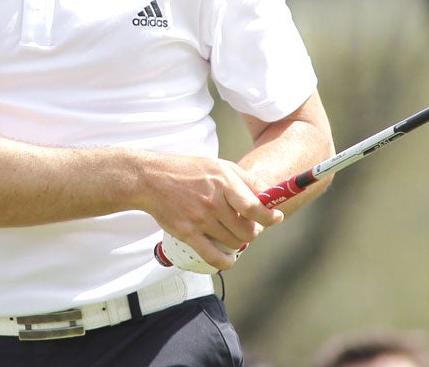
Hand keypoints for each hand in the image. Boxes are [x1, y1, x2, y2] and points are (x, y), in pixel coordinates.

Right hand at [135, 152, 282, 271]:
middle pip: (247, 230)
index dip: (269, 217)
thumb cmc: (189, 171)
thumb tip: (268, 195)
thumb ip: (246, 180)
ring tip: (234, 234)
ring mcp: (200, 219)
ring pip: (234, 243)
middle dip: (253, 231)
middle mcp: (213, 202)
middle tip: (248, 225)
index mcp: (224, 182)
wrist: (152, 180)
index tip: (276, 218)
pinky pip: (214, 257)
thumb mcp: (220, 166)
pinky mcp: (187, 234)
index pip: (254, 207)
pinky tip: (229, 258)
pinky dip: (226, 262)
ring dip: (239, 242)